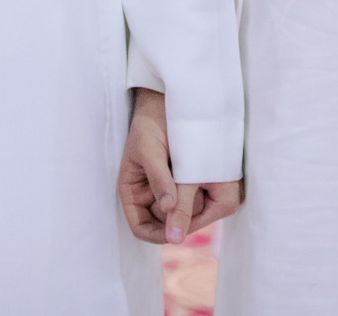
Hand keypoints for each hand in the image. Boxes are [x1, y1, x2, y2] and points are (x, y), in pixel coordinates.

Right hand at [118, 88, 242, 243]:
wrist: (166, 102)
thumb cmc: (149, 124)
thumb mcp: (150, 150)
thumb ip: (159, 180)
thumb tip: (170, 208)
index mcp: (132, 193)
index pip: (141, 228)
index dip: (157, 234)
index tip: (177, 230)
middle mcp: (150, 196)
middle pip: (166, 224)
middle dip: (181, 216)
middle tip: (195, 198)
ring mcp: (169, 190)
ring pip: (184, 212)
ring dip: (194, 202)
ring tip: (199, 179)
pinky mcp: (187, 183)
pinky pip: (195, 197)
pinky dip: (202, 192)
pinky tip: (205, 176)